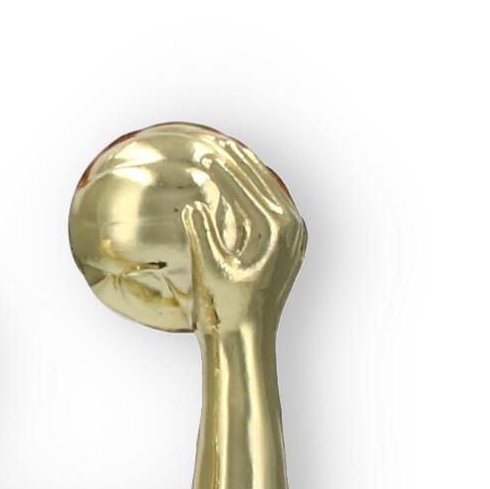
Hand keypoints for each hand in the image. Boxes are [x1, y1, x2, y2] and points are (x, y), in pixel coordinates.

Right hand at [184, 136, 304, 334]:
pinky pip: (275, 211)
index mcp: (275, 232)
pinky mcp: (292, 249)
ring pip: (270, 195)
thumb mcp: (207, 271)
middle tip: (218, 143)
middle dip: (238, 165)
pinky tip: (247, 188)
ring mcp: (295, 240)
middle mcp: (292, 231)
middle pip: (262, 185)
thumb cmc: (223, 313)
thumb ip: (202, 234)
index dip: (222, 170)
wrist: (245, 344)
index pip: (245, 189)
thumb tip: (194, 205)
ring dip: (249, 175)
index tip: (204, 153)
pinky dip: (259, 196)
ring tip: (232, 156)